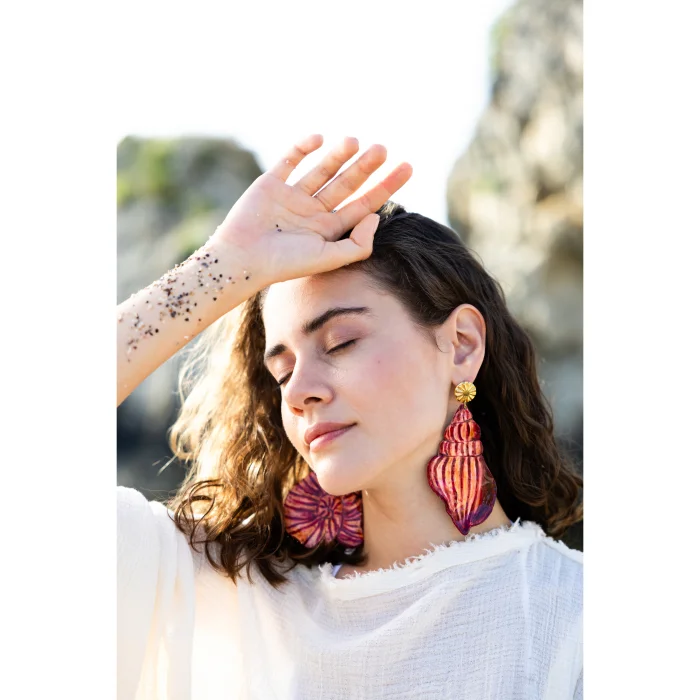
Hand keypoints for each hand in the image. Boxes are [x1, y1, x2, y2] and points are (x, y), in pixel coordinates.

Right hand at [212, 134, 412, 286]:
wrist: (241, 260)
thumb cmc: (284, 264)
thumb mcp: (328, 258)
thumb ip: (358, 244)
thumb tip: (377, 217)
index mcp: (329, 230)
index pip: (364, 204)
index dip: (386, 185)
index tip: (407, 166)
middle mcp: (313, 212)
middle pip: (347, 184)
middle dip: (366, 167)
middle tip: (383, 149)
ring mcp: (292, 196)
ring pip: (322, 169)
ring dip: (339, 154)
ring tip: (354, 141)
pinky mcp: (270, 184)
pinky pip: (290, 161)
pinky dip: (303, 148)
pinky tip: (320, 139)